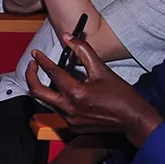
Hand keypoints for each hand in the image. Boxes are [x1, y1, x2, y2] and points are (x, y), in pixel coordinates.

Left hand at [24, 37, 163, 145]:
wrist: (133, 119)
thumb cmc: (120, 94)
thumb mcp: (102, 69)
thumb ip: (83, 51)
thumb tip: (68, 37)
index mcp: (76, 93)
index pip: (52, 73)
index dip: (42, 61)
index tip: (36, 53)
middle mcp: (69, 108)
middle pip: (38, 92)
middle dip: (31, 76)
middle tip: (32, 65)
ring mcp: (70, 119)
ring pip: (48, 101)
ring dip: (45, 88)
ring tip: (47, 75)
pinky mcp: (73, 126)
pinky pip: (59, 110)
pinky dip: (57, 99)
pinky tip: (63, 91)